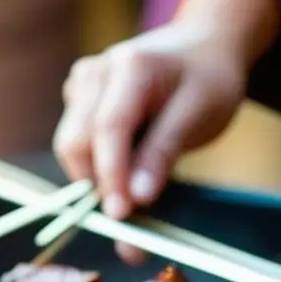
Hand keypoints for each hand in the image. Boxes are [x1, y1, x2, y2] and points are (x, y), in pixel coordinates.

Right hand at [53, 0, 279, 263]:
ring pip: (72, 149)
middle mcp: (95, 73)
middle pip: (78, 142)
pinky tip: (128, 178)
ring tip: (133, 207)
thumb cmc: (207, 79)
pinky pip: (78, 145)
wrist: (203, 48)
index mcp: (130, 67)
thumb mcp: (199, 114)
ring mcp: (82, 85)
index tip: (119, 217)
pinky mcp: (79, 101)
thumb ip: (163, 153)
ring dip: (96, 184)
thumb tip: (136, 198)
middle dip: (98, 189)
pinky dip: (98, 171)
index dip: (110, 176)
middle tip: (130, 233)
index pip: (108, 128)